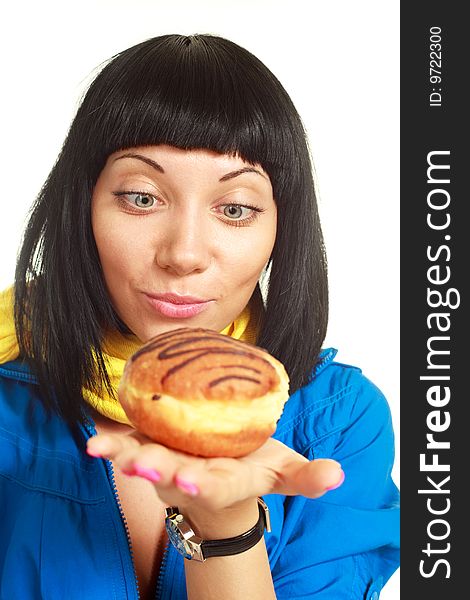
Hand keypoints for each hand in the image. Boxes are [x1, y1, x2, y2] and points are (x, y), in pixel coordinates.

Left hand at [86, 431, 343, 512]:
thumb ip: (308, 477)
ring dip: (123, 453)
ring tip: (101, 448)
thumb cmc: (250, 470)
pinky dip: (113, 437)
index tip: (192, 480)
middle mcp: (188, 476)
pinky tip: (97, 430)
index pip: (213, 488)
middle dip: (156, 471)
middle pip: (170, 475)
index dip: (203, 485)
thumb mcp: (283, 472)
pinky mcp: (151, 443)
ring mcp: (166, 461)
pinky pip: (129, 440)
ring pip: (141, 457)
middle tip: (142, 466)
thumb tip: (338, 476)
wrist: (218, 476)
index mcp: (221, 483)